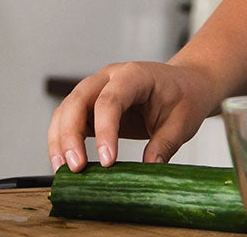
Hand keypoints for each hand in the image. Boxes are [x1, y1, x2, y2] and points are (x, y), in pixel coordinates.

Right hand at [46, 60, 221, 170]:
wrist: (186, 84)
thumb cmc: (186, 97)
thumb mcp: (184, 122)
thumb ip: (166, 144)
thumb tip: (149, 168)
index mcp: (134, 75)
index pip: (110, 100)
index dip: (105, 130)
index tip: (107, 161)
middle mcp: (108, 78)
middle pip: (77, 101)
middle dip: (70, 135)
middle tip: (74, 168)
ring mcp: (96, 89)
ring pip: (66, 110)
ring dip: (60, 139)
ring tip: (62, 170)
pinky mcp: (91, 105)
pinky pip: (69, 120)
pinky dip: (63, 140)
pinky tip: (65, 163)